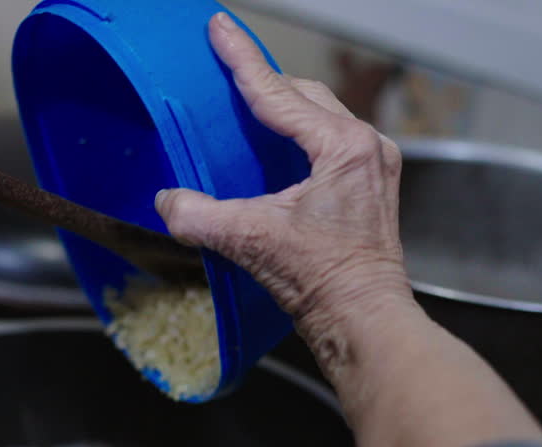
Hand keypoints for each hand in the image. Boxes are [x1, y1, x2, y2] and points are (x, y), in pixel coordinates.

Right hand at [155, 13, 412, 372]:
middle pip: (304, 96)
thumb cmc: (327, 282)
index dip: (242, 60)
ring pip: (319, 117)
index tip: (221, 30)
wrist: (363, 320)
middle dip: (264, 81)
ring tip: (247, 101)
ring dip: (282, 108)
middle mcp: (365, 148)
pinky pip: (328, 143)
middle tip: (228, 64)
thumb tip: (169, 201)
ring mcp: (373, 168)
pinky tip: (274, 148)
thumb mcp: (250, 240)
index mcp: (343, 147)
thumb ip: (199, 216)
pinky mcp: (369, 190)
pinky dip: (297, 137)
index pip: (278, 93)